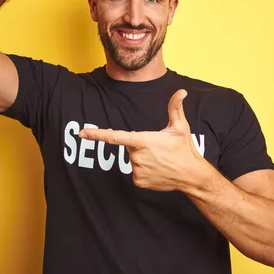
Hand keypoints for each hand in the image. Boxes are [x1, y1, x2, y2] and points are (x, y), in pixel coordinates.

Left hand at [79, 89, 206, 191]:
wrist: (191, 176)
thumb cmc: (184, 150)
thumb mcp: (180, 127)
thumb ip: (175, 108)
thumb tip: (181, 91)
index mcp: (143, 140)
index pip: (115, 137)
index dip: (97, 134)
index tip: (82, 133)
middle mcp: (137, 156)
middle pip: (130, 147)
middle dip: (141, 146)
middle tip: (159, 150)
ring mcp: (137, 170)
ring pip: (133, 161)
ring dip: (143, 159)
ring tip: (160, 160)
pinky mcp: (139, 182)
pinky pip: (136, 173)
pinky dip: (145, 171)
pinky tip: (157, 170)